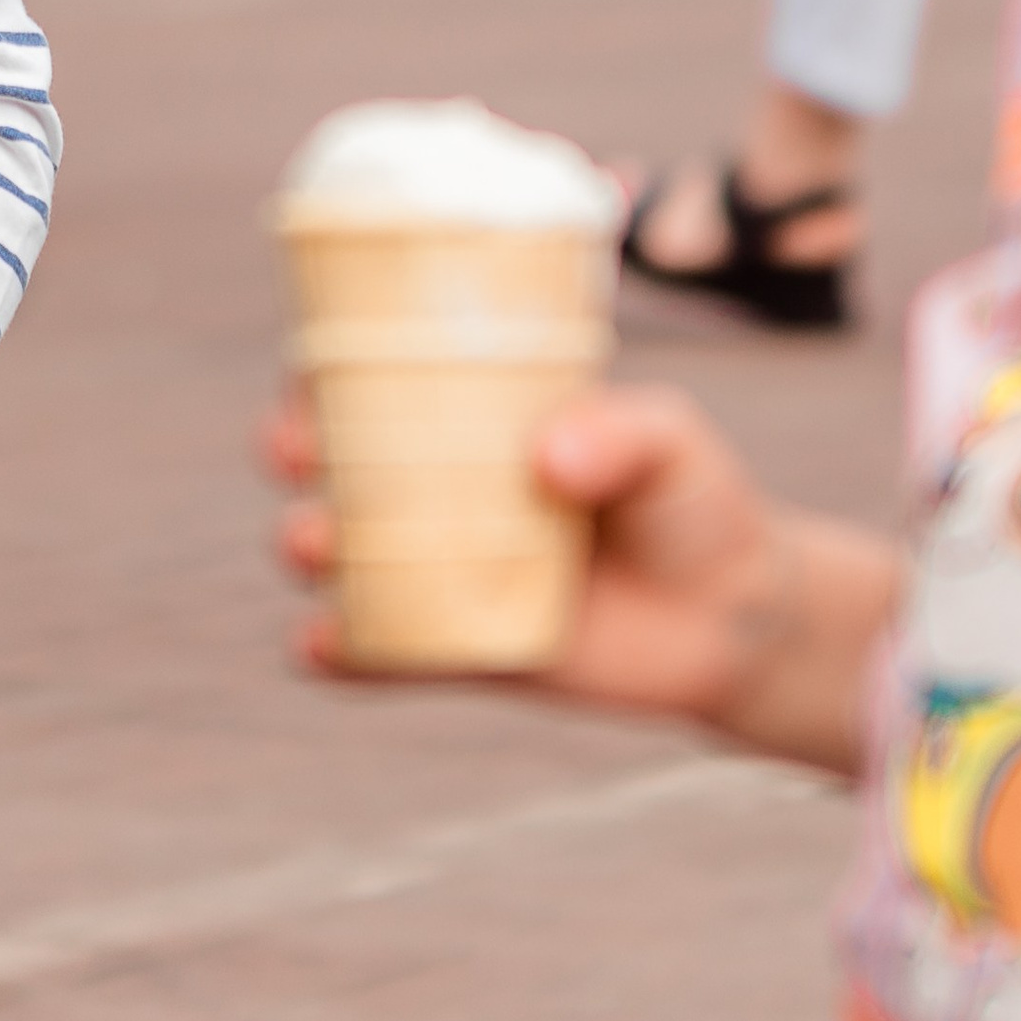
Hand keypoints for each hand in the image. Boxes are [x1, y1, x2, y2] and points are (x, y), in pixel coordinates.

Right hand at [265, 378, 894, 775]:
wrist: (731, 616)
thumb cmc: (693, 500)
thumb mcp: (672, 441)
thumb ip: (622, 433)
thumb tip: (546, 459)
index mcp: (475, 415)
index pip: (378, 375)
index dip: (323, 366)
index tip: (306, 365)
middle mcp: (440, 487)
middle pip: (334, 459)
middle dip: (289, 448)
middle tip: (294, 452)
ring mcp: (442, 569)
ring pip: (342, 554)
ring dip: (307, 544)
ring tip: (317, 544)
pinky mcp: (459, 651)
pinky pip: (381, 655)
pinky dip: (340, 654)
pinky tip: (322, 648)